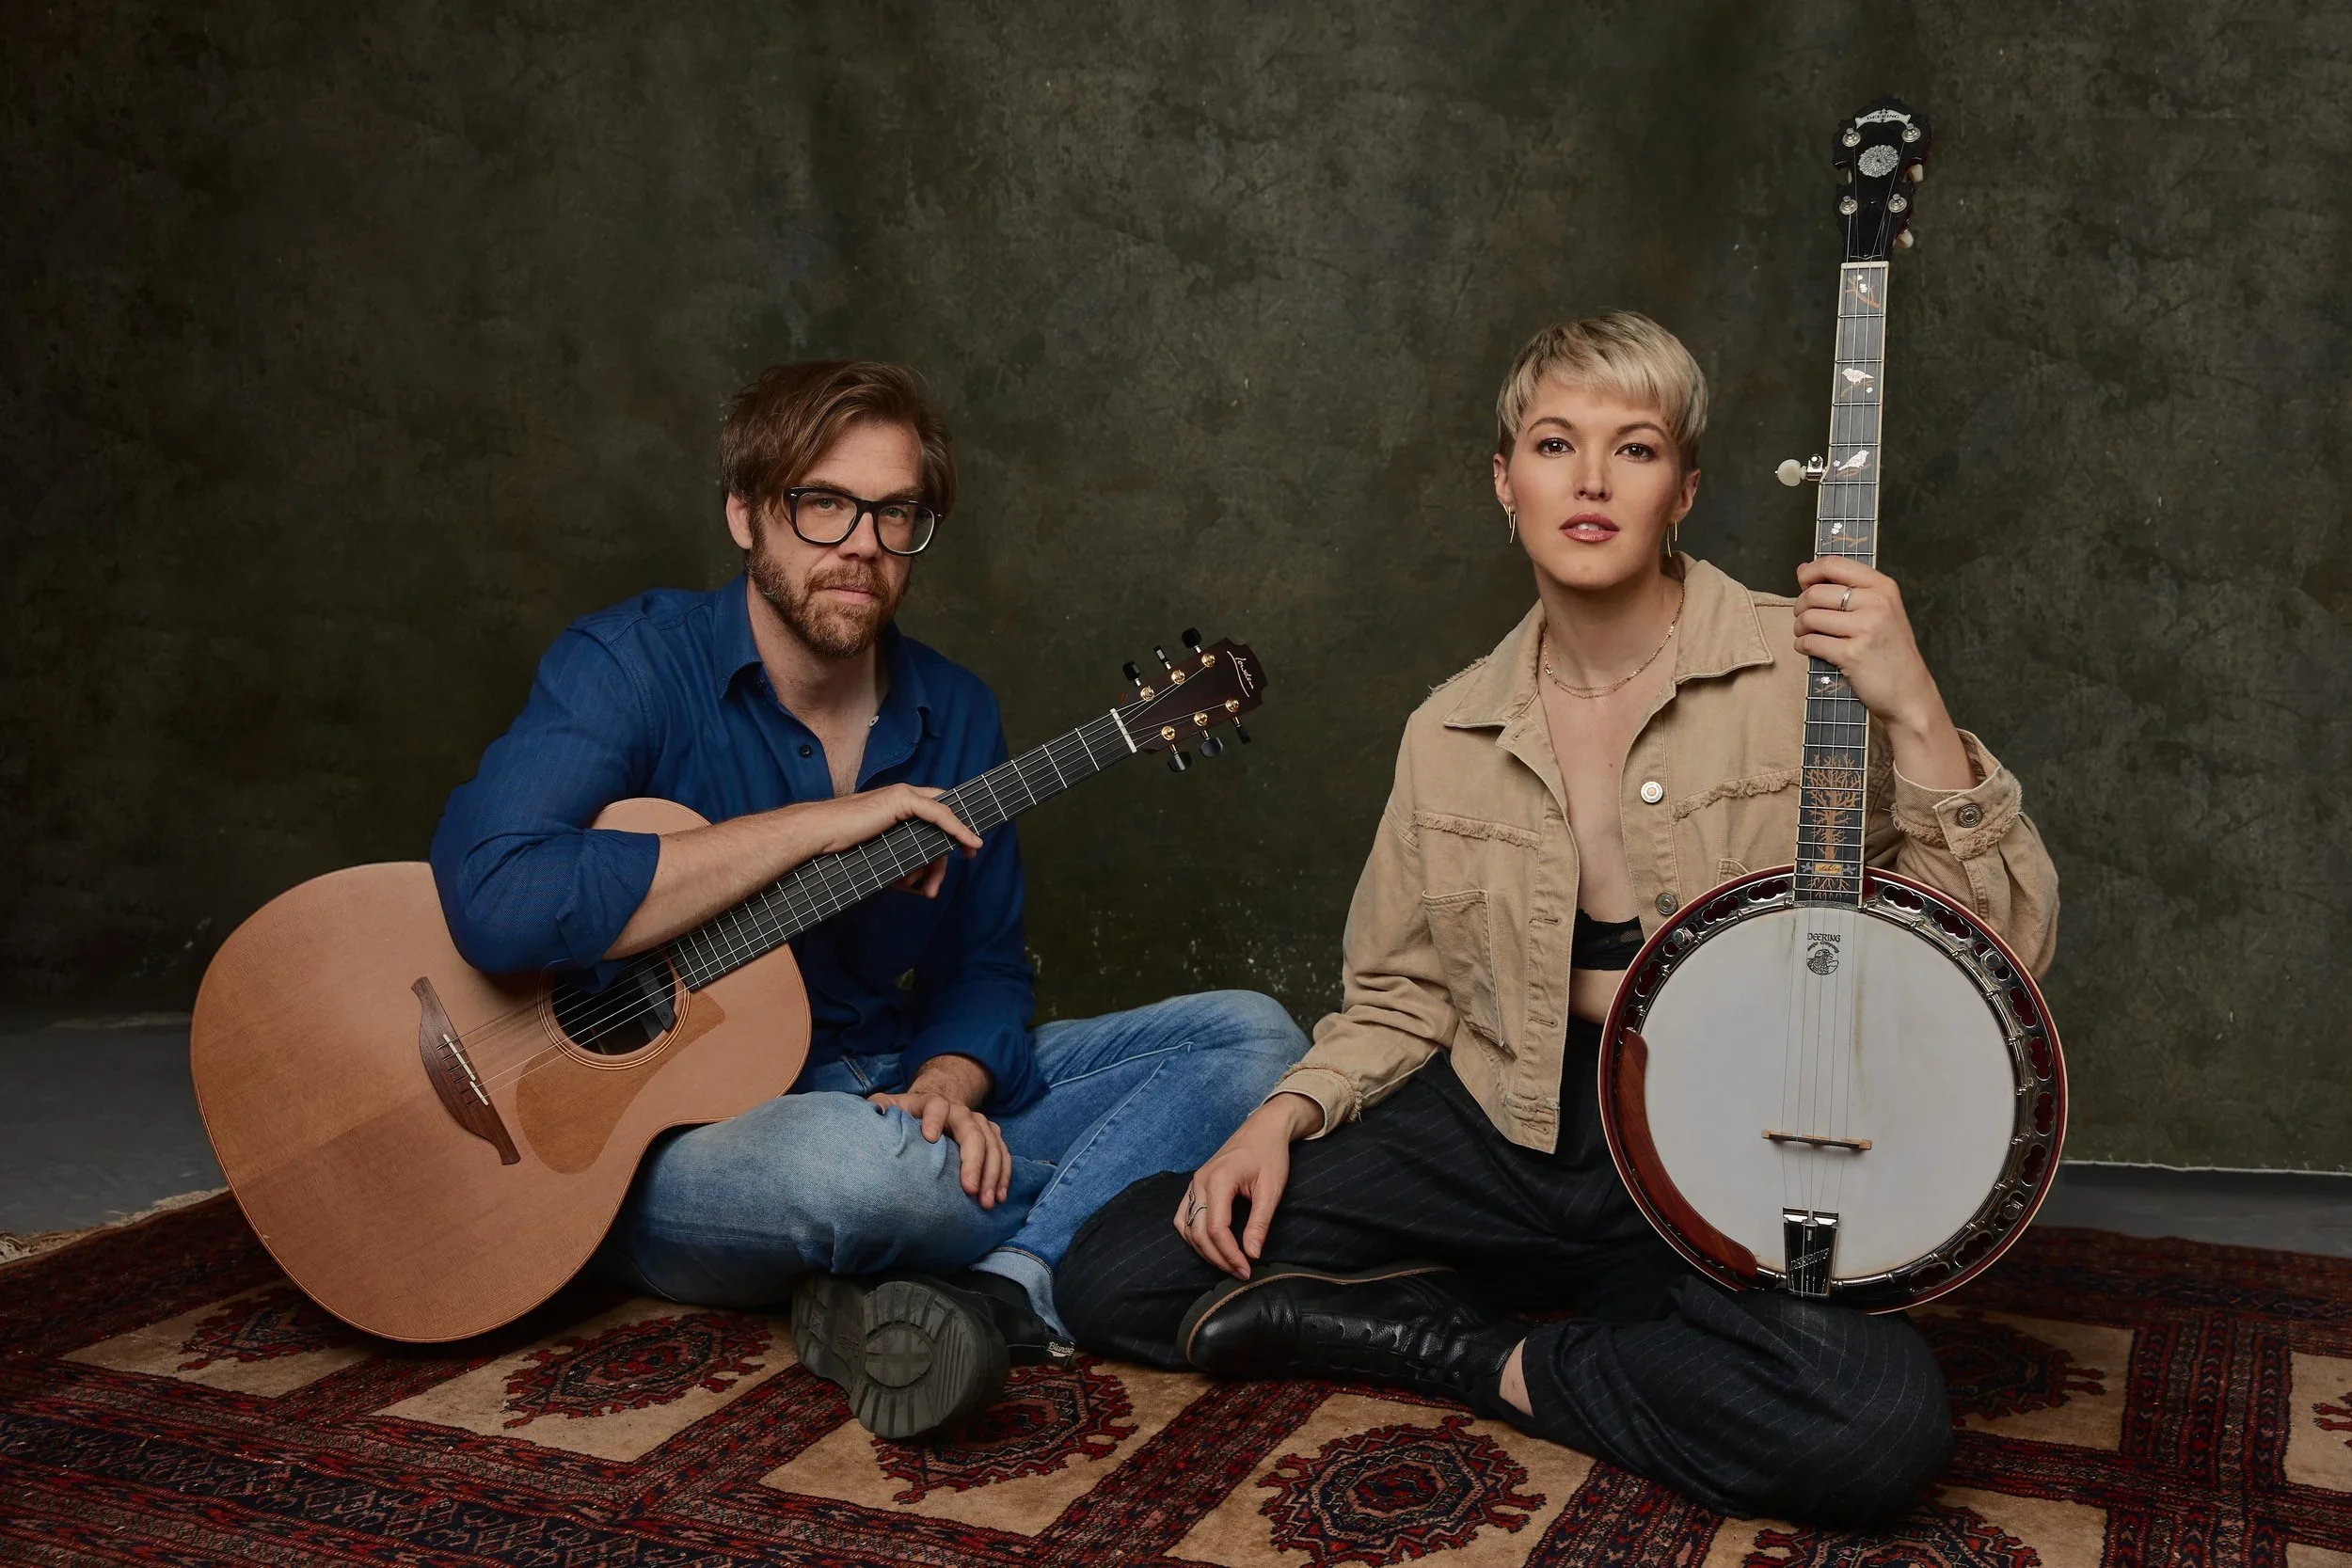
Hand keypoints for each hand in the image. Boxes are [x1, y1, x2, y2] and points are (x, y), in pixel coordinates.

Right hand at [787, 784, 980, 898]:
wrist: (821, 834)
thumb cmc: (843, 844)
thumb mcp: (880, 851)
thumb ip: (898, 855)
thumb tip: (915, 879)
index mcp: (897, 808)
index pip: (933, 818)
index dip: (951, 834)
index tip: (964, 853)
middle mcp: (904, 798)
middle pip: (938, 826)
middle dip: (942, 859)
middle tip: (937, 886)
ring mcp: (905, 796)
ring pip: (941, 823)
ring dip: (939, 861)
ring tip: (926, 889)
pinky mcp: (903, 799)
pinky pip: (939, 815)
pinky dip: (957, 829)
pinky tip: (969, 842)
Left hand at [868, 1054, 1010, 1207]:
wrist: (930, 1106)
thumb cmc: (903, 1114)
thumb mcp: (886, 1106)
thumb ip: (877, 1109)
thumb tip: (871, 1118)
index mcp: (932, 1102)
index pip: (937, 1105)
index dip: (934, 1118)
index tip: (929, 1138)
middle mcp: (959, 1111)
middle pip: (972, 1129)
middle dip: (973, 1160)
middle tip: (969, 1189)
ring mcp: (977, 1123)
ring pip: (992, 1143)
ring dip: (992, 1172)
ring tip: (987, 1201)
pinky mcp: (989, 1136)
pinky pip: (1002, 1153)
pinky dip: (1003, 1174)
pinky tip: (999, 1195)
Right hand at [1175, 1093, 1322, 1278]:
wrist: (1263, 1129)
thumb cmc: (1270, 1155)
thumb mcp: (1271, 1189)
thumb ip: (1259, 1223)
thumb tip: (1251, 1254)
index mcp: (1218, 1181)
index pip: (1216, 1229)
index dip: (1229, 1254)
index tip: (1246, 1269)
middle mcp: (1200, 1182)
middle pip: (1198, 1232)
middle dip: (1218, 1257)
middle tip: (1240, 1272)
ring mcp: (1194, 1182)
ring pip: (1186, 1227)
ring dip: (1203, 1249)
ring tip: (1226, 1263)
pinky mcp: (1196, 1184)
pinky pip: (1183, 1216)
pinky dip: (1192, 1235)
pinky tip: (1209, 1245)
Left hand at [1792, 559, 1975, 790]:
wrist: (1909, 693)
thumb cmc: (1889, 652)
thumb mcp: (1880, 611)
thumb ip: (1845, 589)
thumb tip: (1803, 570)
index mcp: (1883, 587)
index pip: (1833, 565)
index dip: (1809, 573)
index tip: (1803, 583)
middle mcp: (1876, 603)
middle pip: (1815, 593)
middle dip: (1800, 607)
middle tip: (1805, 620)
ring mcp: (1865, 628)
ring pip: (1809, 618)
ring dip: (1800, 628)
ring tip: (1807, 635)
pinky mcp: (1852, 654)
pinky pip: (1810, 642)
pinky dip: (1803, 646)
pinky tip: (1810, 649)